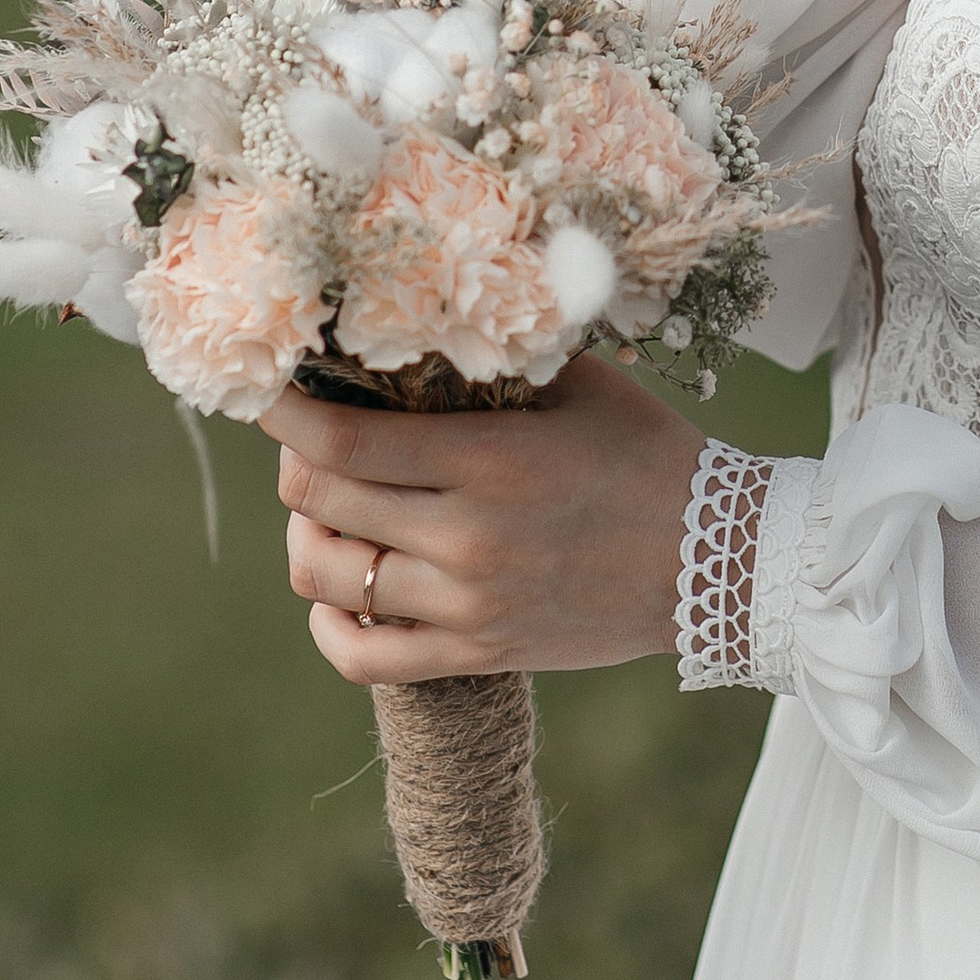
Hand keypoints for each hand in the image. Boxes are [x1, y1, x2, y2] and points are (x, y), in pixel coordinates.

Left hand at [262, 354, 712, 683]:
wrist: (716, 560)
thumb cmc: (648, 452)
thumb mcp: (580, 384)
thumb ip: (497, 360)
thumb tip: (417, 321)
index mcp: (489, 460)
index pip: (342, 443)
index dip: (281, 415)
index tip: (262, 390)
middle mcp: (467, 538)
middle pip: (319, 506)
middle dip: (294, 467)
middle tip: (309, 441)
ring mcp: (469, 606)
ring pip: (329, 579)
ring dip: (308, 539)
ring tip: (325, 514)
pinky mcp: (479, 653)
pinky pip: (365, 658)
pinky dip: (331, 626)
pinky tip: (338, 593)